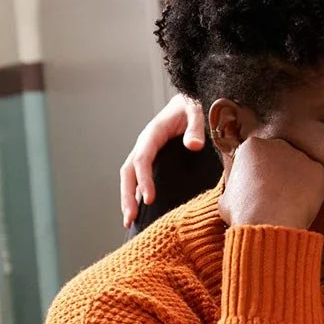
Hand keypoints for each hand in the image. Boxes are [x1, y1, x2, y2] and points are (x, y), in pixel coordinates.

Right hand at [120, 94, 205, 227]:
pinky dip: (136, 194)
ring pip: (129, 178)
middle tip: (130, 218)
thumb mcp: (196, 112)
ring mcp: (145, 153)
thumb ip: (196, 127)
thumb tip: (193, 146)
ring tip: (129, 221)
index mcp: (151, 135)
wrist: (187, 102)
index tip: (149, 199)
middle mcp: (144, 145)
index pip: (142, 160)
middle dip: (127, 196)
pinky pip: (138, 178)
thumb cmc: (191, 107)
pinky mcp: (151, 160)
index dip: (144, 179)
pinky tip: (140, 211)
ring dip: (127, 198)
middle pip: (128, 173)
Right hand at [219, 137, 323, 229]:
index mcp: (252, 145)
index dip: (256, 171)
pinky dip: (310, 190)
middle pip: (279, 156)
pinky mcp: (317, 170)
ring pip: (298, 167)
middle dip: (277, 171)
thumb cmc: (243, 212)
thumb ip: (235, 186)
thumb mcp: (226, 196)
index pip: (256, 154)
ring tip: (287, 202)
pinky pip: (314, 179)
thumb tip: (238, 191)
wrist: (269, 223)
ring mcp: (300, 156)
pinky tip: (300, 204)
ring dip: (294, 180)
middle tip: (274, 194)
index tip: (256, 186)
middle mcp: (278, 144)